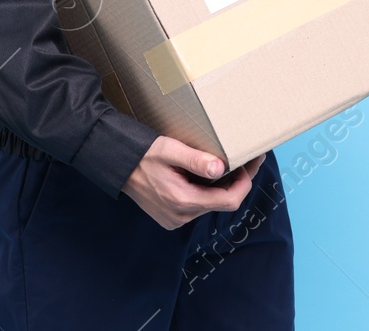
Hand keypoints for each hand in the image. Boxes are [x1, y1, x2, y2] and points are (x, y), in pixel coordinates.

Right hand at [122, 136, 265, 229]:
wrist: (118, 165)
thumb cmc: (143, 154)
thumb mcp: (169, 150)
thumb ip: (195, 160)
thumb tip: (221, 168)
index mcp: (183, 201)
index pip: (228, 201)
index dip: (245, 183)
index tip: (249, 164)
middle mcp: (181, 215)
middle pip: (222, 203)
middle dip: (238, 182)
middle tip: (246, 160)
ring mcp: (176, 219)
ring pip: (211, 204)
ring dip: (223, 187)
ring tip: (231, 164)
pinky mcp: (171, 217)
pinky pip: (199, 206)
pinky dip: (209, 191)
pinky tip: (210, 175)